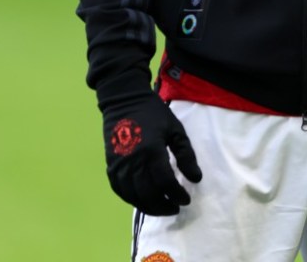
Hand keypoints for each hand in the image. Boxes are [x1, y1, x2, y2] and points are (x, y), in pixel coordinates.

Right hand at [102, 91, 201, 215]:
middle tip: (176, 207)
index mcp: (151, 150)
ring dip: (149, 207)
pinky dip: (133, 200)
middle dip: (164, 206)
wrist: (124, 100)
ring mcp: (119, 166)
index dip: (177, 195)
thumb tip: (196, 179)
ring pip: (134, 196)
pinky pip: (120, 191)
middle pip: (149, 195)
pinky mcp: (110, 167)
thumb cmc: (153, 113)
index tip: (186, 199)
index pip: (165, 183)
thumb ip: (186, 154)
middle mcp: (133, 162)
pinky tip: (144, 200)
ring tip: (162, 207)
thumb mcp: (175, 129)